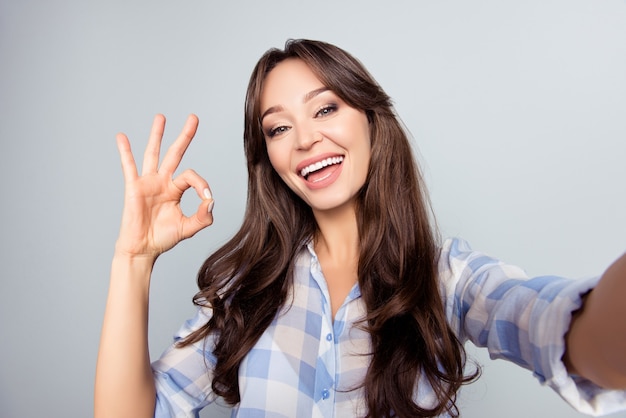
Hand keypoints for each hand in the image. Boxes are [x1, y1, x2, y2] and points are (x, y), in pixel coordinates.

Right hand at [114, 114, 213, 258]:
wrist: (143, 249)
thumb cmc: (163, 238)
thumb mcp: (189, 228)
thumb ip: (203, 216)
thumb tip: (211, 201)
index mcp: (176, 189)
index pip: (191, 176)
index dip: (201, 184)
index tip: (206, 197)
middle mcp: (163, 182)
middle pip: (175, 153)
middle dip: (185, 136)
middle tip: (194, 118)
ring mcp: (148, 183)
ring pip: (153, 154)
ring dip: (157, 135)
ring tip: (161, 117)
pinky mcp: (134, 187)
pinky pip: (129, 166)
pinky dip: (125, 151)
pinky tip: (121, 136)